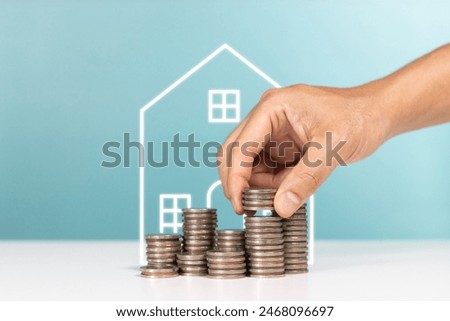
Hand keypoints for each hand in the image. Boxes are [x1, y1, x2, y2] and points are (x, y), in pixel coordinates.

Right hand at [217, 84, 387, 216]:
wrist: (376, 113)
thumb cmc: (358, 117)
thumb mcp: (331, 150)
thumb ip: (305, 179)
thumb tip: (281, 206)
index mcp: (272, 107)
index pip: (239, 146)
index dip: (235, 178)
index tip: (239, 204)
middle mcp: (266, 115)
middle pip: (234, 152)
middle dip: (239, 182)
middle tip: (249, 208)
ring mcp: (271, 129)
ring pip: (247, 163)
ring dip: (257, 184)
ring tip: (280, 195)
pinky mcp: (279, 142)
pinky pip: (264, 167)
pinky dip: (270, 182)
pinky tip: (287, 187)